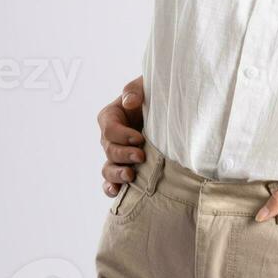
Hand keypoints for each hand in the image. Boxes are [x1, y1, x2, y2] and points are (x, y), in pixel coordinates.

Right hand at [98, 76, 146, 196]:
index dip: (122, 136)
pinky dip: (111, 187)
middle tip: (141, 156)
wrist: (169, 108)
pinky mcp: (124, 166)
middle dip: (124, 155)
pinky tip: (117, 192)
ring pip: (108, 168)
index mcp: (111, 116)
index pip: (109, 129)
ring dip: (117, 174)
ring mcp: (116, 154)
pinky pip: (111, 181)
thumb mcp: (145, 86)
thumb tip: (130, 103)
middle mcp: (110, 137)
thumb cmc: (155, 94)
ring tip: (131, 176)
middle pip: (109, 150)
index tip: (140, 138)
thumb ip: (134, 91)